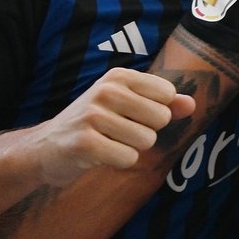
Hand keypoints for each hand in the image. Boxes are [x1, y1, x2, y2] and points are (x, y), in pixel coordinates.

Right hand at [33, 69, 195, 186]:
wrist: (46, 146)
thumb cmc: (96, 123)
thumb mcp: (128, 105)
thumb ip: (164, 103)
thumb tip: (192, 104)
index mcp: (119, 76)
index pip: (167, 94)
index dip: (157, 111)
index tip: (132, 114)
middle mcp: (106, 90)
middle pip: (161, 117)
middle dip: (146, 132)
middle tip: (119, 132)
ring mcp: (93, 116)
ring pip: (146, 140)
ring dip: (131, 148)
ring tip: (108, 142)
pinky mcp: (84, 143)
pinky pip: (128, 158)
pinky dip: (119, 161)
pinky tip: (99, 155)